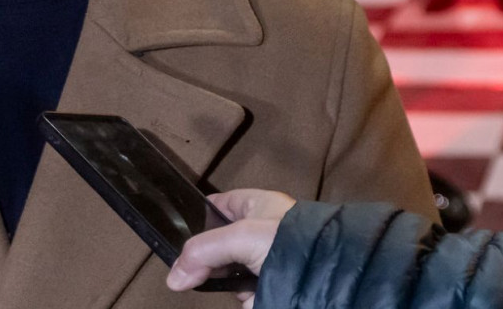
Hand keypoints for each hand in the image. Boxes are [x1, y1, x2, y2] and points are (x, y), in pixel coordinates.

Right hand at [165, 189, 295, 304]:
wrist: (327, 278)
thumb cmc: (293, 242)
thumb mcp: (241, 237)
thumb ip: (203, 252)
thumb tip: (175, 277)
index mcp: (257, 205)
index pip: (217, 206)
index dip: (198, 219)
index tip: (181, 237)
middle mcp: (260, 231)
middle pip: (219, 245)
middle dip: (214, 260)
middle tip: (205, 269)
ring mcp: (265, 260)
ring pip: (230, 273)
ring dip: (232, 284)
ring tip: (246, 285)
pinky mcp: (270, 286)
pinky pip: (245, 293)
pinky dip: (248, 298)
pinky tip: (257, 295)